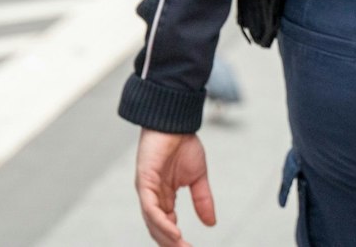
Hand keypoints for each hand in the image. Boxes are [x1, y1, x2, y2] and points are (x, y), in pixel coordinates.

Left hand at [135, 128, 215, 246]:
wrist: (176, 120)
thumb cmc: (183, 144)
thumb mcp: (198, 177)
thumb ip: (202, 200)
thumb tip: (211, 223)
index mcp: (163, 196)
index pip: (166, 225)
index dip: (176, 241)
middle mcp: (152, 196)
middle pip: (157, 228)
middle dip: (171, 244)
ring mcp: (146, 189)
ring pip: (153, 222)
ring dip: (167, 237)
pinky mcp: (144, 180)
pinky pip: (150, 208)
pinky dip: (161, 222)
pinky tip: (175, 232)